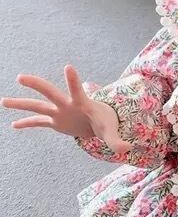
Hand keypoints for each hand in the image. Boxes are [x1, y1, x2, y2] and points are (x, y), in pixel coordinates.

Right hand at [1, 65, 133, 152]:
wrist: (101, 123)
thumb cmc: (108, 122)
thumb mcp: (112, 132)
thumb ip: (118, 141)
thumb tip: (127, 150)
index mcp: (83, 103)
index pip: (78, 91)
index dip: (73, 80)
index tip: (68, 66)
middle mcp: (67, 105)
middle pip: (50, 92)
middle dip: (37, 85)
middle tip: (21, 77)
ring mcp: (59, 112)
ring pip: (37, 106)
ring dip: (21, 104)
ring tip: (3, 101)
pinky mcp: (56, 121)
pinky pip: (38, 122)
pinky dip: (27, 124)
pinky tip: (14, 125)